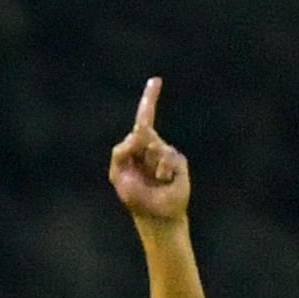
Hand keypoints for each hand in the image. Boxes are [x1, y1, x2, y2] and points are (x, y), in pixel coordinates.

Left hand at [108, 77, 189, 224]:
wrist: (158, 217)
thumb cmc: (136, 198)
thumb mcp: (119, 175)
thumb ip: (121, 153)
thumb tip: (140, 135)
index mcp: (136, 148)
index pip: (142, 121)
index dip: (150, 99)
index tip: (156, 80)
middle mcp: (152, 147)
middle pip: (146, 129)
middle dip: (147, 122)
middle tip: (147, 143)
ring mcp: (166, 153)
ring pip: (156, 148)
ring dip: (152, 167)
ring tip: (154, 182)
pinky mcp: (179, 162)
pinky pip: (169, 159)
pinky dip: (164, 172)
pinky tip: (164, 183)